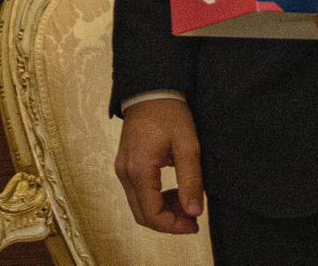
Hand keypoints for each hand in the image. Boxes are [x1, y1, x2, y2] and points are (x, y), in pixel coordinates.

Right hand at [113, 98, 203, 234]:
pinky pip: (137, 193)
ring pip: (139, 206)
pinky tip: (173, 191)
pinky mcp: (125, 165)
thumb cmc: (169, 114)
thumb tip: (194, 212)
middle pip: (142, 215)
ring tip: (186, 202)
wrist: (150, 90)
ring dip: (162, 211)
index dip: (174, 226)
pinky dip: (154, 199)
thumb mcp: (187, 145)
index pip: (152, 214)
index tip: (195, 223)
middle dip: (168, 222)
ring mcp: (122, 169)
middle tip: (192, 218)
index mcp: (139, 169)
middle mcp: (125, 173)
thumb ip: (190, 181)